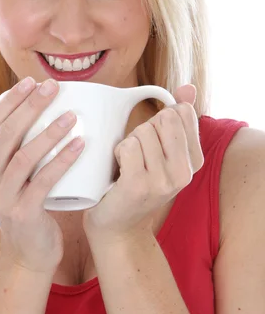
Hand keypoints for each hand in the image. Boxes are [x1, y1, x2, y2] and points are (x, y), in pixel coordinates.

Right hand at [0, 77, 84, 273]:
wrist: (29, 252)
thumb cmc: (25, 203)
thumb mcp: (8, 171)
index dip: (12, 100)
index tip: (33, 82)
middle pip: (7, 134)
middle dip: (30, 107)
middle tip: (53, 88)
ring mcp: (1, 197)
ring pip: (23, 157)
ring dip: (49, 132)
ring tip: (72, 115)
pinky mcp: (22, 213)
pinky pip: (43, 182)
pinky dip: (62, 161)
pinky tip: (80, 145)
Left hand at [82, 84, 204, 243]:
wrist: (118, 226)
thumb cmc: (136, 182)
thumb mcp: (162, 152)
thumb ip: (177, 120)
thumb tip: (188, 87)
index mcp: (195, 161)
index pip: (181, 112)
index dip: (159, 121)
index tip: (153, 146)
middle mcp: (185, 173)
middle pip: (163, 118)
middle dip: (143, 130)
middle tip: (137, 156)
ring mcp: (164, 181)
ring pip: (143, 131)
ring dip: (128, 143)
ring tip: (127, 166)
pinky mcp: (139, 186)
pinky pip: (128, 146)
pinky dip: (118, 153)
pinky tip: (119, 173)